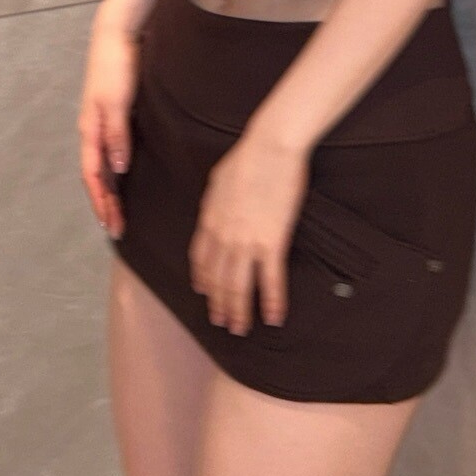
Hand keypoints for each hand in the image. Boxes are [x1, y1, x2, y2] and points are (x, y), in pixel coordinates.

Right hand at [79, 14, 140, 240]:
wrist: (116, 33)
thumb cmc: (115, 64)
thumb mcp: (117, 100)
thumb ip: (117, 134)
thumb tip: (118, 169)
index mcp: (90, 129)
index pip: (93, 176)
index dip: (101, 201)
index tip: (110, 224)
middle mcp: (93, 130)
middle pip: (96, 176)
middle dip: (104, 203)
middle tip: (116, 229)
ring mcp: (101, 123)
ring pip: (102, 166)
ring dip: (109, 190)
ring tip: (118, 211)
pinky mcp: (113, 114)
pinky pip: (110, 151)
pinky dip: (115, 171)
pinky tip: (124, 176)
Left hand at [188, 127, 310, 334]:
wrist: (270, 147)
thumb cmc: (247, 157)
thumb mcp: (218, 180)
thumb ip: (214, 203)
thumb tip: (212, 212)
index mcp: (209, 220)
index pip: (201, 260)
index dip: (203, 280)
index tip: (204, 293)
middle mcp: (224, 237)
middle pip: (217, 279)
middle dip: (219, 304)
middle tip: (223, 322)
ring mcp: (247, 242)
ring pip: (238, 286)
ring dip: (239, 311)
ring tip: (241, 327)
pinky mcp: (272, 243)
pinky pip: (271, 280)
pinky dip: (272, 302)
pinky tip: (274, 317)